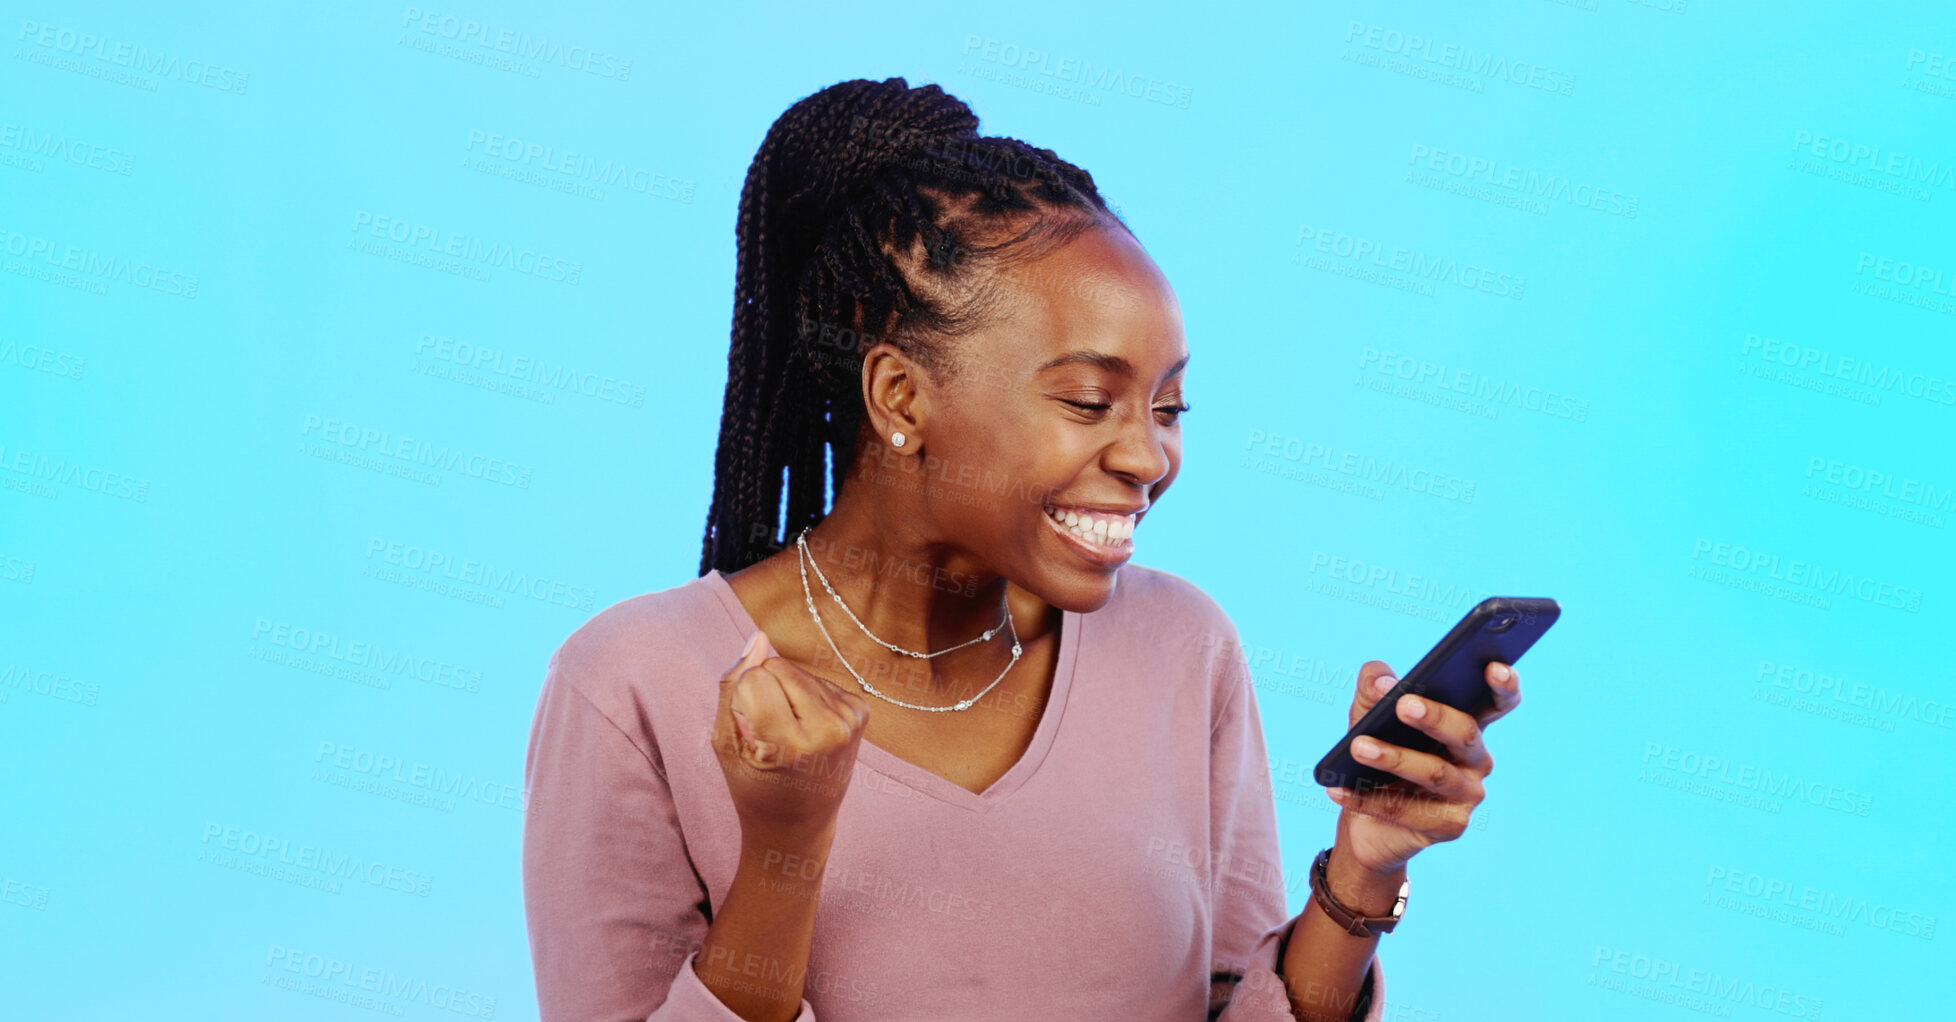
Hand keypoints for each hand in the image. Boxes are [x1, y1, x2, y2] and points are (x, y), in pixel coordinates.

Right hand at [711, 629, 872, 844]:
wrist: (799, 824)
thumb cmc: (754, 785)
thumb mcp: (727, 743)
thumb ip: (733, 686)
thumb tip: (759, 637)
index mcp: (792, 744)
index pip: (753, 678)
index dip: (742, 701)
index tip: (752, 736)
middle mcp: (829, 728)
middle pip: (776, 665)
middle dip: (764, 689)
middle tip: (770, 735)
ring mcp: (850, 719)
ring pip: (796, 669)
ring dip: (785, 692)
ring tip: (788, 734)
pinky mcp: (860, 711)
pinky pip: (816, 679)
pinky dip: (804, 698)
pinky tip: (806, 729)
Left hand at [1328, 660, 1522, 874]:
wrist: (1366, 820)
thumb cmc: (1377, 752)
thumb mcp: (1368, 713)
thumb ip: (1374, 686)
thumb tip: (1382, 683)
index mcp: (1466, 724)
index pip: (1498, 701)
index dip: (1503, 685)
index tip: (1494, 666)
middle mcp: (1476, 759)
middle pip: (1465, 733)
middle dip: (1435, 717)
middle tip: (1403, 704)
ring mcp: (1467, 795)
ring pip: (1435, 773)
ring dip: (1393, 758)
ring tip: (1357, 746)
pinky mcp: (1449, 826)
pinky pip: (1405, 809)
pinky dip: (1366, 798)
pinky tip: (1337, 788)